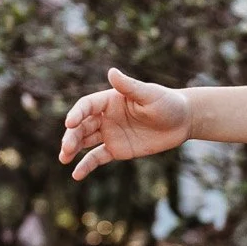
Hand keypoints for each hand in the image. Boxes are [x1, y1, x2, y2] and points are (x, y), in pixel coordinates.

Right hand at [60, 67, 190, 180]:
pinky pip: (97, 157)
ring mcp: (110, 133)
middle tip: (66, 148)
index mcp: (110, 100)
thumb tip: (111, 71)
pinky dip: (86, 165)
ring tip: (63, 158)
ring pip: (85, 141)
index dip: (77, 114)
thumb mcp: (149, 94)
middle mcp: (106, 116)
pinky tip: (76, 174)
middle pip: (82, 126)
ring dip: (72, 148)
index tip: (70, 123)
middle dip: (72, 136)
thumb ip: (129, 86)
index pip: (87, 106)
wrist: (183, 121)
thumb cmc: (167, 102)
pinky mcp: (117, 149)